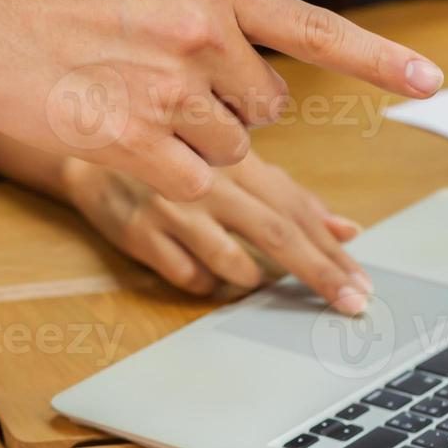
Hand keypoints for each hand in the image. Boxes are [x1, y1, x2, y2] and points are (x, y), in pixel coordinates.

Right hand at [0, 0, 443, 202]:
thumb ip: (205, 5)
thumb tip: (246, 50)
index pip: (313, 28)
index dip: (376, 61)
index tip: (428, 83)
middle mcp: (202, 34)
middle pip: (264, 109)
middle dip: (225, 110)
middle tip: (156, 85)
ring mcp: (169, 88)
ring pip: (227, 149)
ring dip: (188, 142)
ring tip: (122, 100)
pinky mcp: (131, 138)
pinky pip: (188, 180)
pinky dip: (161, 169)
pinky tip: (113, 131)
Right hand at [0, 130, 370, 312]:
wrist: (84, 142)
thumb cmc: (168, 152)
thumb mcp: (231, 162)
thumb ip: (288, 195)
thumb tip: (349, 229)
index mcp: (236, 157)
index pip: (296, 207)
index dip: (334, 249)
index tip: (363, 284)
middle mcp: (207, 179)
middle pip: (278, 234)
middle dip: (321, 274)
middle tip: (351, 304)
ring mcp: (171, 206)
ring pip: (234, 263)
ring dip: (255, 279)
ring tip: (255, 277)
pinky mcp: (137, 231)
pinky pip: (187, 276)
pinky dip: (205, 282)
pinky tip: (202, 270)